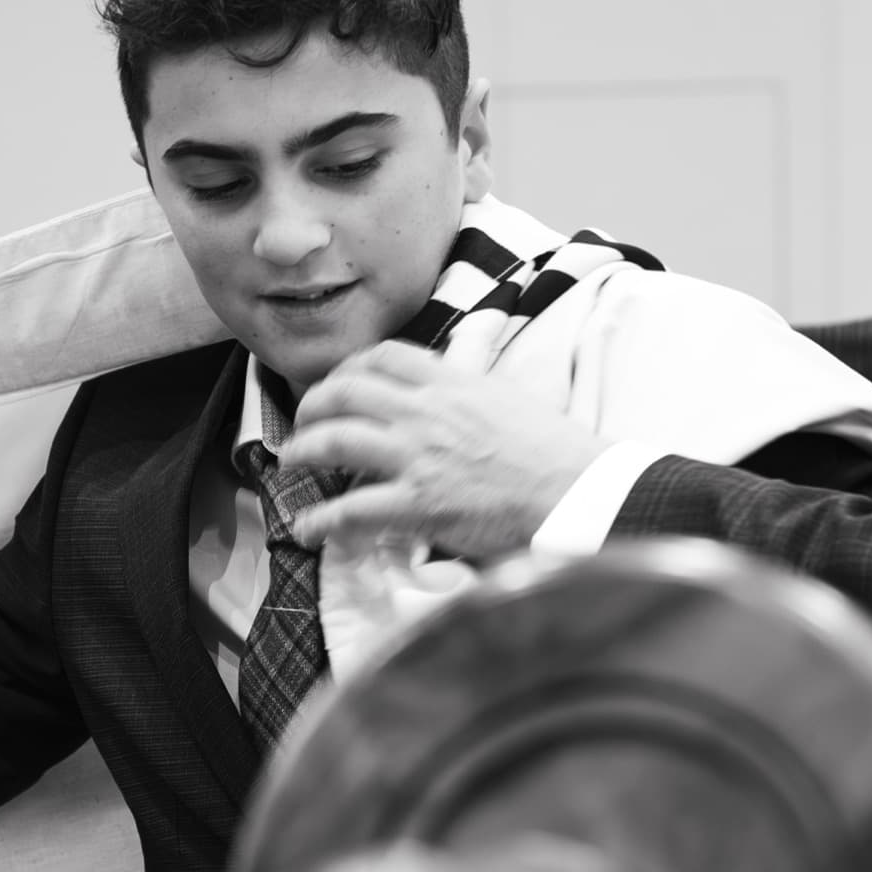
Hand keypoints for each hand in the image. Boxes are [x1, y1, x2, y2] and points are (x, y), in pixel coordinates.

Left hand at [278, 341, 609, 560]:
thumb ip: (474, 377)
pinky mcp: (419, 505)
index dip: (350, 367)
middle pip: (346, 393)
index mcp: (452, 382)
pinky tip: (307, 527)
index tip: (340, 382)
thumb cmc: (556, 452)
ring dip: (303, 451)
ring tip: (292, 464)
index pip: (384, 357)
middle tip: (304, 423)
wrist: (579, 492)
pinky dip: (321, 519)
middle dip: (313, 406)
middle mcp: (427, 412)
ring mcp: (419, 457)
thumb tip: (470, 345)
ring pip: (336, 441)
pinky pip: (353, 509)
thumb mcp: (509, 395)